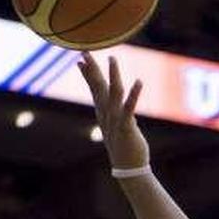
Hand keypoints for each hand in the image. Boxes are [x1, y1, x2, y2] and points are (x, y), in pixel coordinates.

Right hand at [78, 52, 149, 169]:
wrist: (128, 168)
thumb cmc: (124, 146)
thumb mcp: (114, 126)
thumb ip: (112, 113)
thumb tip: (111, 103)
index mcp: (103, 113)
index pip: (94, 89)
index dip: (87, 74)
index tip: (80, 59)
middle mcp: (106, 114)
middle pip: (98, 87)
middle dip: (92, 69)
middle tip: (84, 51)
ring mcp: (115, 119)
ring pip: (113, 93)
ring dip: (113, 75)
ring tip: (112, 59)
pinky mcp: (126, 126)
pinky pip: (129, 107)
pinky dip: (134, 94)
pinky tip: (139, 81)